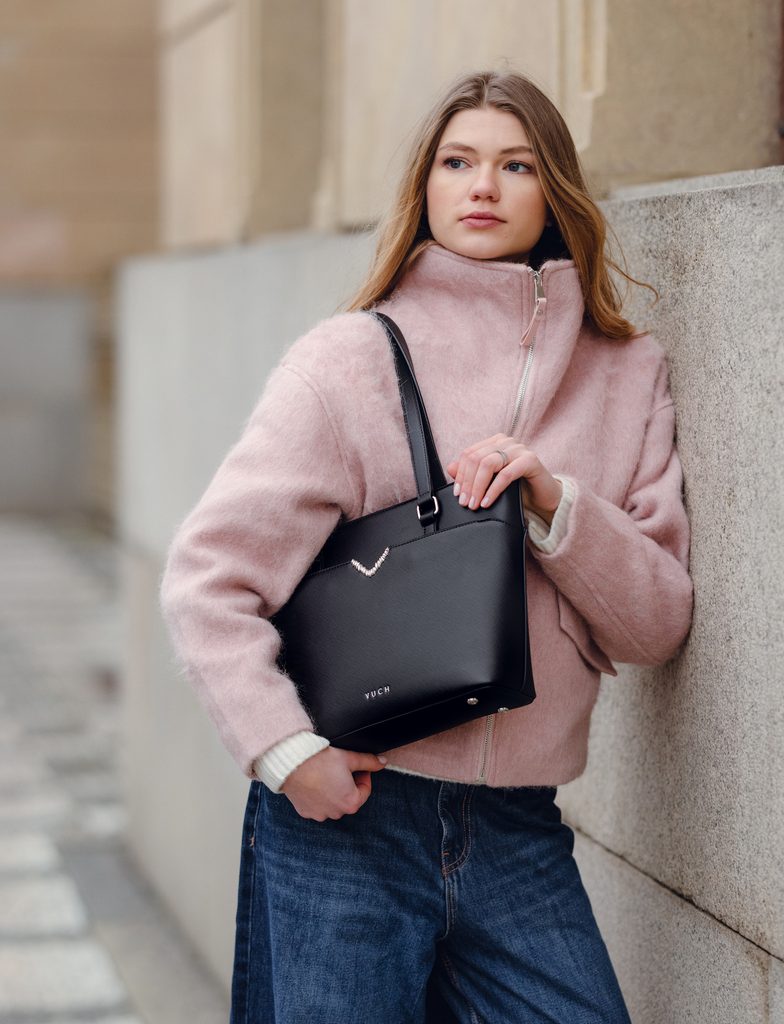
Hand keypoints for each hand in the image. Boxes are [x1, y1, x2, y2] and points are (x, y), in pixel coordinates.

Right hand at [280, 746, 386, 820]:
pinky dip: (319, 796)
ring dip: (334, 791)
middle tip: (341, 768)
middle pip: (349, 797)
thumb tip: (382, 762)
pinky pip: (318, 805)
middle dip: (348, 784)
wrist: (292, 763)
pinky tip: (314, 782)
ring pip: (333, 802)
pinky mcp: (306, 812)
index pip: (365, 790)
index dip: (363, 774)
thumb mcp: (349, 758)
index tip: (356, 765)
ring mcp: (320, 815)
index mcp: (351, 802)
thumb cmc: (321, 760)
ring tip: (326, 774)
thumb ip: (368, 761)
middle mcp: (336, 813)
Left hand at [446, 433, 562, 524]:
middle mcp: (506, 442)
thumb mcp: (490, 482)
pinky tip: (487, 502)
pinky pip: (506, 474)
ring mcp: (519, 449)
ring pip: (488, 464)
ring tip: (474, 504)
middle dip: (467, 483)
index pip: (469, 454)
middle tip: (465, 502)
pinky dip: (493, 490)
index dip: (460, 474)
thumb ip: (471, 474)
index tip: (457, 493)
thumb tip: (450, 468)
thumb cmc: (517, 488)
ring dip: (478, 487)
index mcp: (494, 442)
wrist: (543, 497)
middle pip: (476, 458)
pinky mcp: (530, 460)